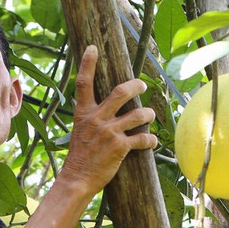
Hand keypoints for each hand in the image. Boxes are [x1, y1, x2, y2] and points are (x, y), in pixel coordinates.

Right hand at [58, 45, 157, 194]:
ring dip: (148, 114)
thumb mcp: (80, 130)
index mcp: (83, 113)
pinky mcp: (120, 147)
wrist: (77, 179)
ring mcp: (109, 132)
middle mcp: (96, 119)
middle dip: (136, 86)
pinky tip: (151, 141)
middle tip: (142, 85)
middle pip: (121, 92)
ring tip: (149, 116)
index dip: (87, 63)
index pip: (83, 83)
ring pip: (138, 114)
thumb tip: (105, 104)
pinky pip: (143, 138)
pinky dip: (150, 139)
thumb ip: (91, 115)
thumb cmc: (80, 155)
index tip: (92, 48)